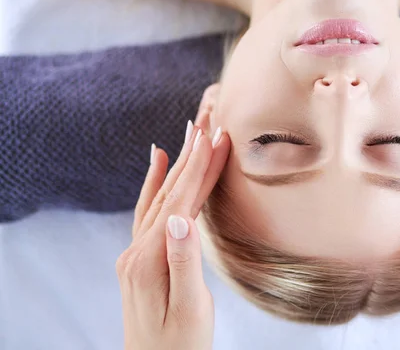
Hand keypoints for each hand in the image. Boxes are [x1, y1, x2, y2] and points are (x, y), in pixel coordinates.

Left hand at [116, 120, 229, 349]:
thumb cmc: (180, 346)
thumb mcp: (190, 310)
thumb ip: (183, 262)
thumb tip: (181, 218)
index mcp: (151, 260)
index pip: (181, 202)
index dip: (200, 168)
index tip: (217, 136)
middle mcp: (137, 251)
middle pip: (168, 192)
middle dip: (191, 154)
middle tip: (208, 119)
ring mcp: (134, 253)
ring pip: (159, 197)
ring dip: (177, 163)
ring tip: (191, 132)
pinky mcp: (139, 257)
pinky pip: (147, 210)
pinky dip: (155, 183)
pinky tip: (159, 162)